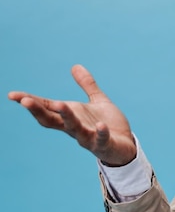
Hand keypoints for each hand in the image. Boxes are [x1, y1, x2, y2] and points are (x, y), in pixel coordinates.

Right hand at [8, 65, 136, 165]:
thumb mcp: (97, 101)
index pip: (47, 108)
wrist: (125, 146)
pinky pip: (101, 138)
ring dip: (67, 117)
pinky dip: (100, 132)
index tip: (12, 95)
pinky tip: (100, 125)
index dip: (31, 101)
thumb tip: (75, 66)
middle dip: (38, 111)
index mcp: (71, 116)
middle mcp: (75, 128)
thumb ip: (87, 85)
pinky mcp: (104, 144)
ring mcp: (88, 137)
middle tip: (25, 101)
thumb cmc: (108, 124)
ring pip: (74, 128)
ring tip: (61, 105)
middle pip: (52, 120)